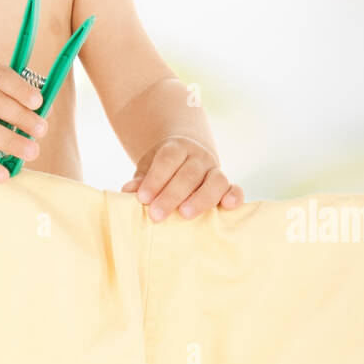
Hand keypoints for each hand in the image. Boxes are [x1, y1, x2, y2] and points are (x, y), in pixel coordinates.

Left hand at [121, 136, 243, 219]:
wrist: (185, 157)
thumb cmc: (162, 171)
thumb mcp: (148, 169)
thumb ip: (140, 180)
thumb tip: (127, 191)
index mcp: (177, 148)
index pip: (168, 159)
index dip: (155, 179)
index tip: (142, 199)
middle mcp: (198, 156)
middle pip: (189, 173)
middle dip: (171, 195)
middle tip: (156, 215)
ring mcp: (215, 169)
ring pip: (215, 180)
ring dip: (201, 198)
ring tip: (185, 215)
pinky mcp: (227, 185)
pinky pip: (235, 188)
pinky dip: (234, 196)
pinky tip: (227, 206)